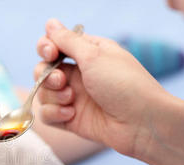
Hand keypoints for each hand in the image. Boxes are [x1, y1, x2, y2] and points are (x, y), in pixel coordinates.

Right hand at [35, 19, 167, 157]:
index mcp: (87, 54)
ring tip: (72, 100)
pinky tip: (71, 115)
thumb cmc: (124, 84)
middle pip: (42, 70)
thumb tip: (50, 23)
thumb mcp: (95, 55)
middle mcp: (78, 75)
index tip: (51, 53)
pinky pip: (46, 114)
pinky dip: (54, 114)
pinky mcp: (70, 119)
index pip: (54, 46)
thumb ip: (68, 41)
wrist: (141, 123)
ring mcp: (73, 98)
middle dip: (46, 75)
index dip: (46, 48)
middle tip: (61, 81)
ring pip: (42, 93)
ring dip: (53, 96)